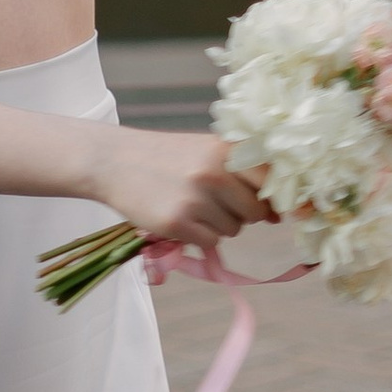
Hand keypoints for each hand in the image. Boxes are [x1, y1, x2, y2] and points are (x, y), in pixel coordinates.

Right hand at [89, 132, 268, 257]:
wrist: (113, 161)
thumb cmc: (168, 158)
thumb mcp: (206, 151)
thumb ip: (242, 173)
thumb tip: (278, 214)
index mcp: (226, 150)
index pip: (273, 181)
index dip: (277, 199)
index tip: (275, 209)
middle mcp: (214, 173)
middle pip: (256, 211)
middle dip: (241, 213)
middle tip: (213, 201)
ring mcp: (194, 199)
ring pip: (233, 229)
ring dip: (217, 224)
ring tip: (190, 204)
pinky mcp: (176, 223)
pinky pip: (210, 242)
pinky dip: (198, 235)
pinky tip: (178, 216)